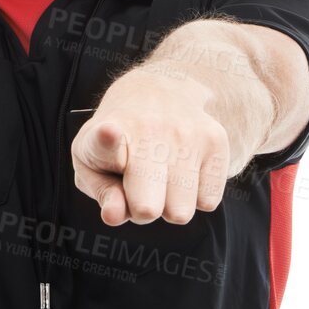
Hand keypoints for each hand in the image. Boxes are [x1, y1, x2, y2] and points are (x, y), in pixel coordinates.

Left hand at [70, 65, 231, 226]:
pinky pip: (208, 203)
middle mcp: (149, 128)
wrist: (158, 92)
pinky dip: (196, 196)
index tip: (110, 132)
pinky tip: (183, 171)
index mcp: (105, 133)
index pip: (106, 140)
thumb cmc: (117, 142)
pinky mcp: (216, 140)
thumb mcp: (91, 163)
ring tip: (161, 177)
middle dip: (142, 211)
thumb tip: (114, 216)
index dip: (108, 140)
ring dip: (170, 205)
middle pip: (148, 209)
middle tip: (138, 186)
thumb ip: (101, 193)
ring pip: (181, 213)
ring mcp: (186, 132)